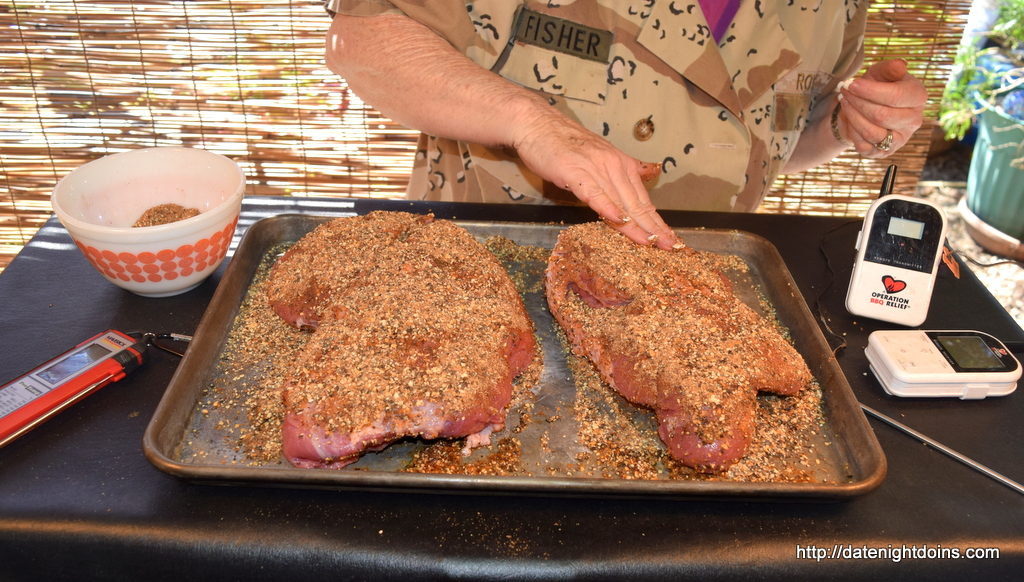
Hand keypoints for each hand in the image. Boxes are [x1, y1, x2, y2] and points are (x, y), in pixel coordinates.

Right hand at [510, 108, 682, 249]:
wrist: (538, 124)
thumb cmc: (565, 143)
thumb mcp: (602, 153)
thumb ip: (625, 167)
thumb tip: (649, 172)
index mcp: (622, 164)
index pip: (643, 199)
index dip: (657, 221)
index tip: (671, 239)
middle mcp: (614, 166)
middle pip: (637, 203)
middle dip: (654, 228)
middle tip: (670, 246)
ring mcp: (595, 168)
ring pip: (620, 201)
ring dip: (636, 224)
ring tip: (651, 242)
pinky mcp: (575, 171)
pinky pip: (594, 193)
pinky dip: (607, 207)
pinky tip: (619, 220)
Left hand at [835, 59, 925, 157]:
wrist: (863, 109)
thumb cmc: (875, 87)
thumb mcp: (880, 73)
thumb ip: (889, 68)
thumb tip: (899, 65)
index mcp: (918, 96)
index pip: (896, 96)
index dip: (871, 91)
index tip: (852, 84)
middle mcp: (914, 120)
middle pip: (882, 115)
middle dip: (858, 102)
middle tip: (844, 91)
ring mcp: (901, 138)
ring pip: (872, 132)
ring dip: (853, 116)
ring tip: (845, 102)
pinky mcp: (886, 151)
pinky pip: (866, 146)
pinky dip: (854, 132)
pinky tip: (851, 119)